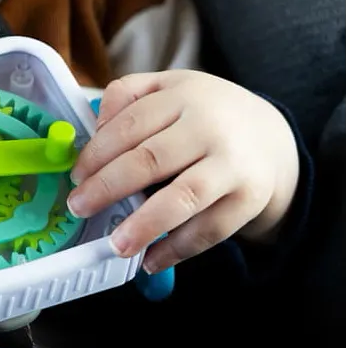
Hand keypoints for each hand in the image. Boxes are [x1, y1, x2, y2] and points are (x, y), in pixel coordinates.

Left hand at [66, 70, 299, 273]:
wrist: (271, 136)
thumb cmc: (206, 113)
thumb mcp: (170, 87)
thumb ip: (128, 94)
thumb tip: (95, 127)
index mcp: (183, 96)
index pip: (130, 124)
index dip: (98, 153)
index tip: (76, 177)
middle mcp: (209, 127)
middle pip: (151, 159)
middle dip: (108, 187)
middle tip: (80, 207)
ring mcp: (232, 165)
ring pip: (184, 197)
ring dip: (144, 224)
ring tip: (116, 245)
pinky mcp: (249, 198)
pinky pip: (210, 230)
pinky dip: (177, 249)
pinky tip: (150, 260)